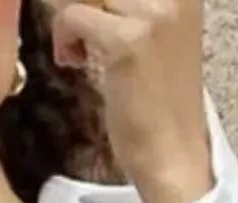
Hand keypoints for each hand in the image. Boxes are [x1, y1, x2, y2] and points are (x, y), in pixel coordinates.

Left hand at [46, 0, 210, 198]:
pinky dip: (64, 39)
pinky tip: (74, 61)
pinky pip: (73, 16)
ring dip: (73, 21)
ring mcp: (154, 13)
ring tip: (82, 51)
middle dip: (81, 4)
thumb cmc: (159, 102)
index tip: (90, 17)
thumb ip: (130, 5)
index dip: (96, 1)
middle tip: (80, 32)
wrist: (172, 153)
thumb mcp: (156, 33)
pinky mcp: (128, 41)